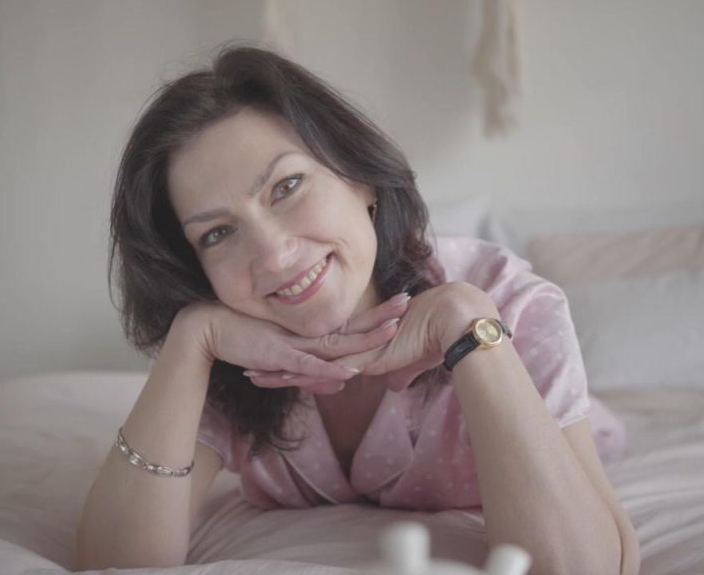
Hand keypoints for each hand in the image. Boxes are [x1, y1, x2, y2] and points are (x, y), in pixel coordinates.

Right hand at [184, 293, 411, 393]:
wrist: (211, 329)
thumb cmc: (245, 340)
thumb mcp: (285, 359)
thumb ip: (315, 371)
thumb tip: (343, 382)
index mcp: (311, 335)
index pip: (351, 324)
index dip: (376, 314)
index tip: (401, 302)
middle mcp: (308, 336)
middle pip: (353, 327)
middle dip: (382, 315)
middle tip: (410, 299)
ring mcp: (295, 345)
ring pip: (339, 343)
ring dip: (366, 338)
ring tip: (393, 329)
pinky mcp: (279, 357)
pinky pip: (309, 365)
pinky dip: (330, 368)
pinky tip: (350, 369)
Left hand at [244, 282, 498, 392]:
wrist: (454, 318)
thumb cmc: (442, 335)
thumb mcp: (416, 359)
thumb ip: (403, 371)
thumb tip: (395, 386)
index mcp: (362, 343)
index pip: (324, 351)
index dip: (300, 356)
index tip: (277, 361)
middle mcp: (353, 344)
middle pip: (307, 352)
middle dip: (278, 360)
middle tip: (249, 362)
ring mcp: (355, 349)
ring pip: (307, 360)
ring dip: (278, 370)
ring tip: (250, 374)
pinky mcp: (362, 356)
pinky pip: (324, 366)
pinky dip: (300, 373)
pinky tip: (277, 378)